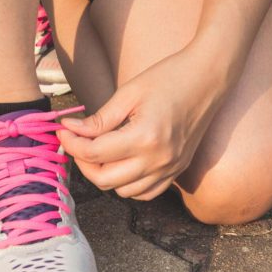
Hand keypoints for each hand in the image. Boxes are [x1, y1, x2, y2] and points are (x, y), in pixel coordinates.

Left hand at [57, 46, 230, 200]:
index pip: (94, 153)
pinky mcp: (177, 171)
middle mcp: (159, 160)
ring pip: (123, 192)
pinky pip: (145, 193)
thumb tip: (71, 130)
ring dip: (104, 175)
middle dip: (83, 162)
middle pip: (105, 179)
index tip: (63, 130)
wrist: (209, 78)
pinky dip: (128, 185)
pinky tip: (121, 164)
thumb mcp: (129, 93)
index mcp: (145, 138)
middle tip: (76, 141)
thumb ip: (100, 119)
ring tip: (98, 151)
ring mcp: (170, 169)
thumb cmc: (169, 78)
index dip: (72, 143)